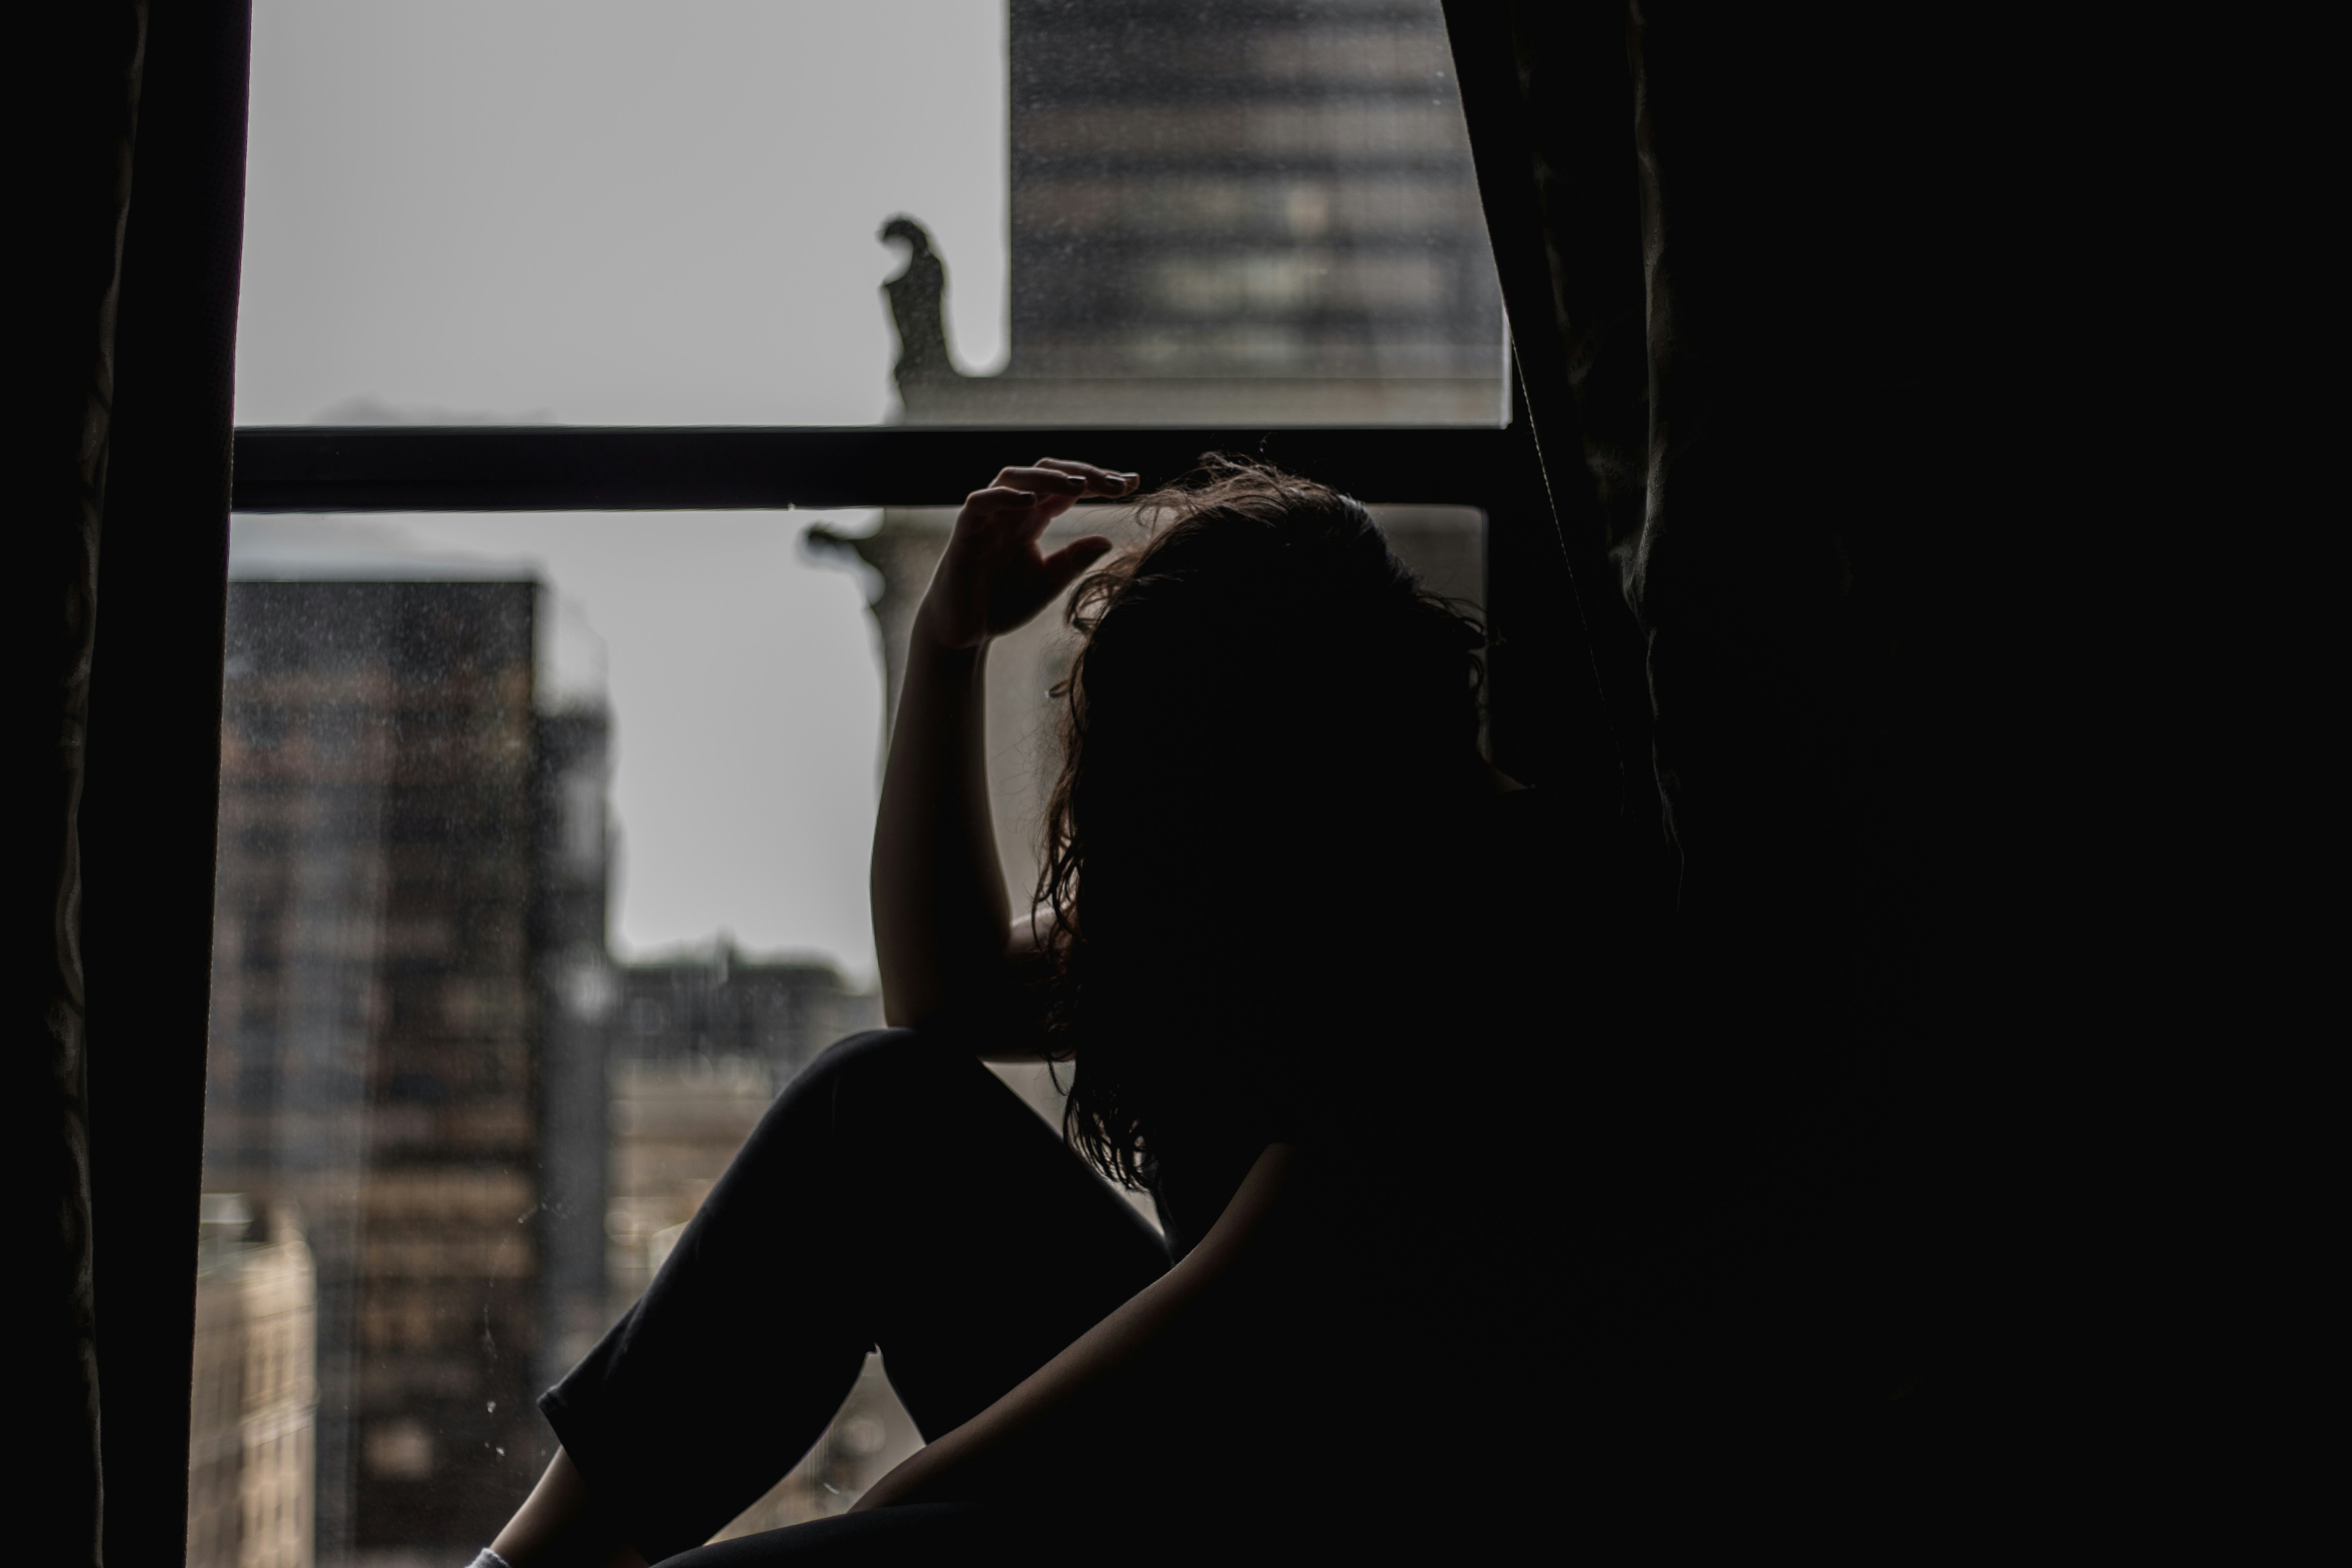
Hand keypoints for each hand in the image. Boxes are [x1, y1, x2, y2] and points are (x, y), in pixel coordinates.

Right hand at [914, 459, 1136, 650]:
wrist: (962, 632)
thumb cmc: (1002, 604)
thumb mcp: (1048, 583)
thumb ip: (1073, 561)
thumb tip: (1108, 540)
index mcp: (1032, 519)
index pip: (1067, 488)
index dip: (1098, 481)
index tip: (1133, 482)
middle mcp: (1011, 511)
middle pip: (1045, 472)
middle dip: (1082, 473)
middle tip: (1117, 484)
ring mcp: (986, 518)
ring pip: (1013, 477)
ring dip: (1047, 478)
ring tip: (1080, 486)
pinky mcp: (964, 533)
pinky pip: (980, 502)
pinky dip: (1004, 497)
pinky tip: (1031, 502)